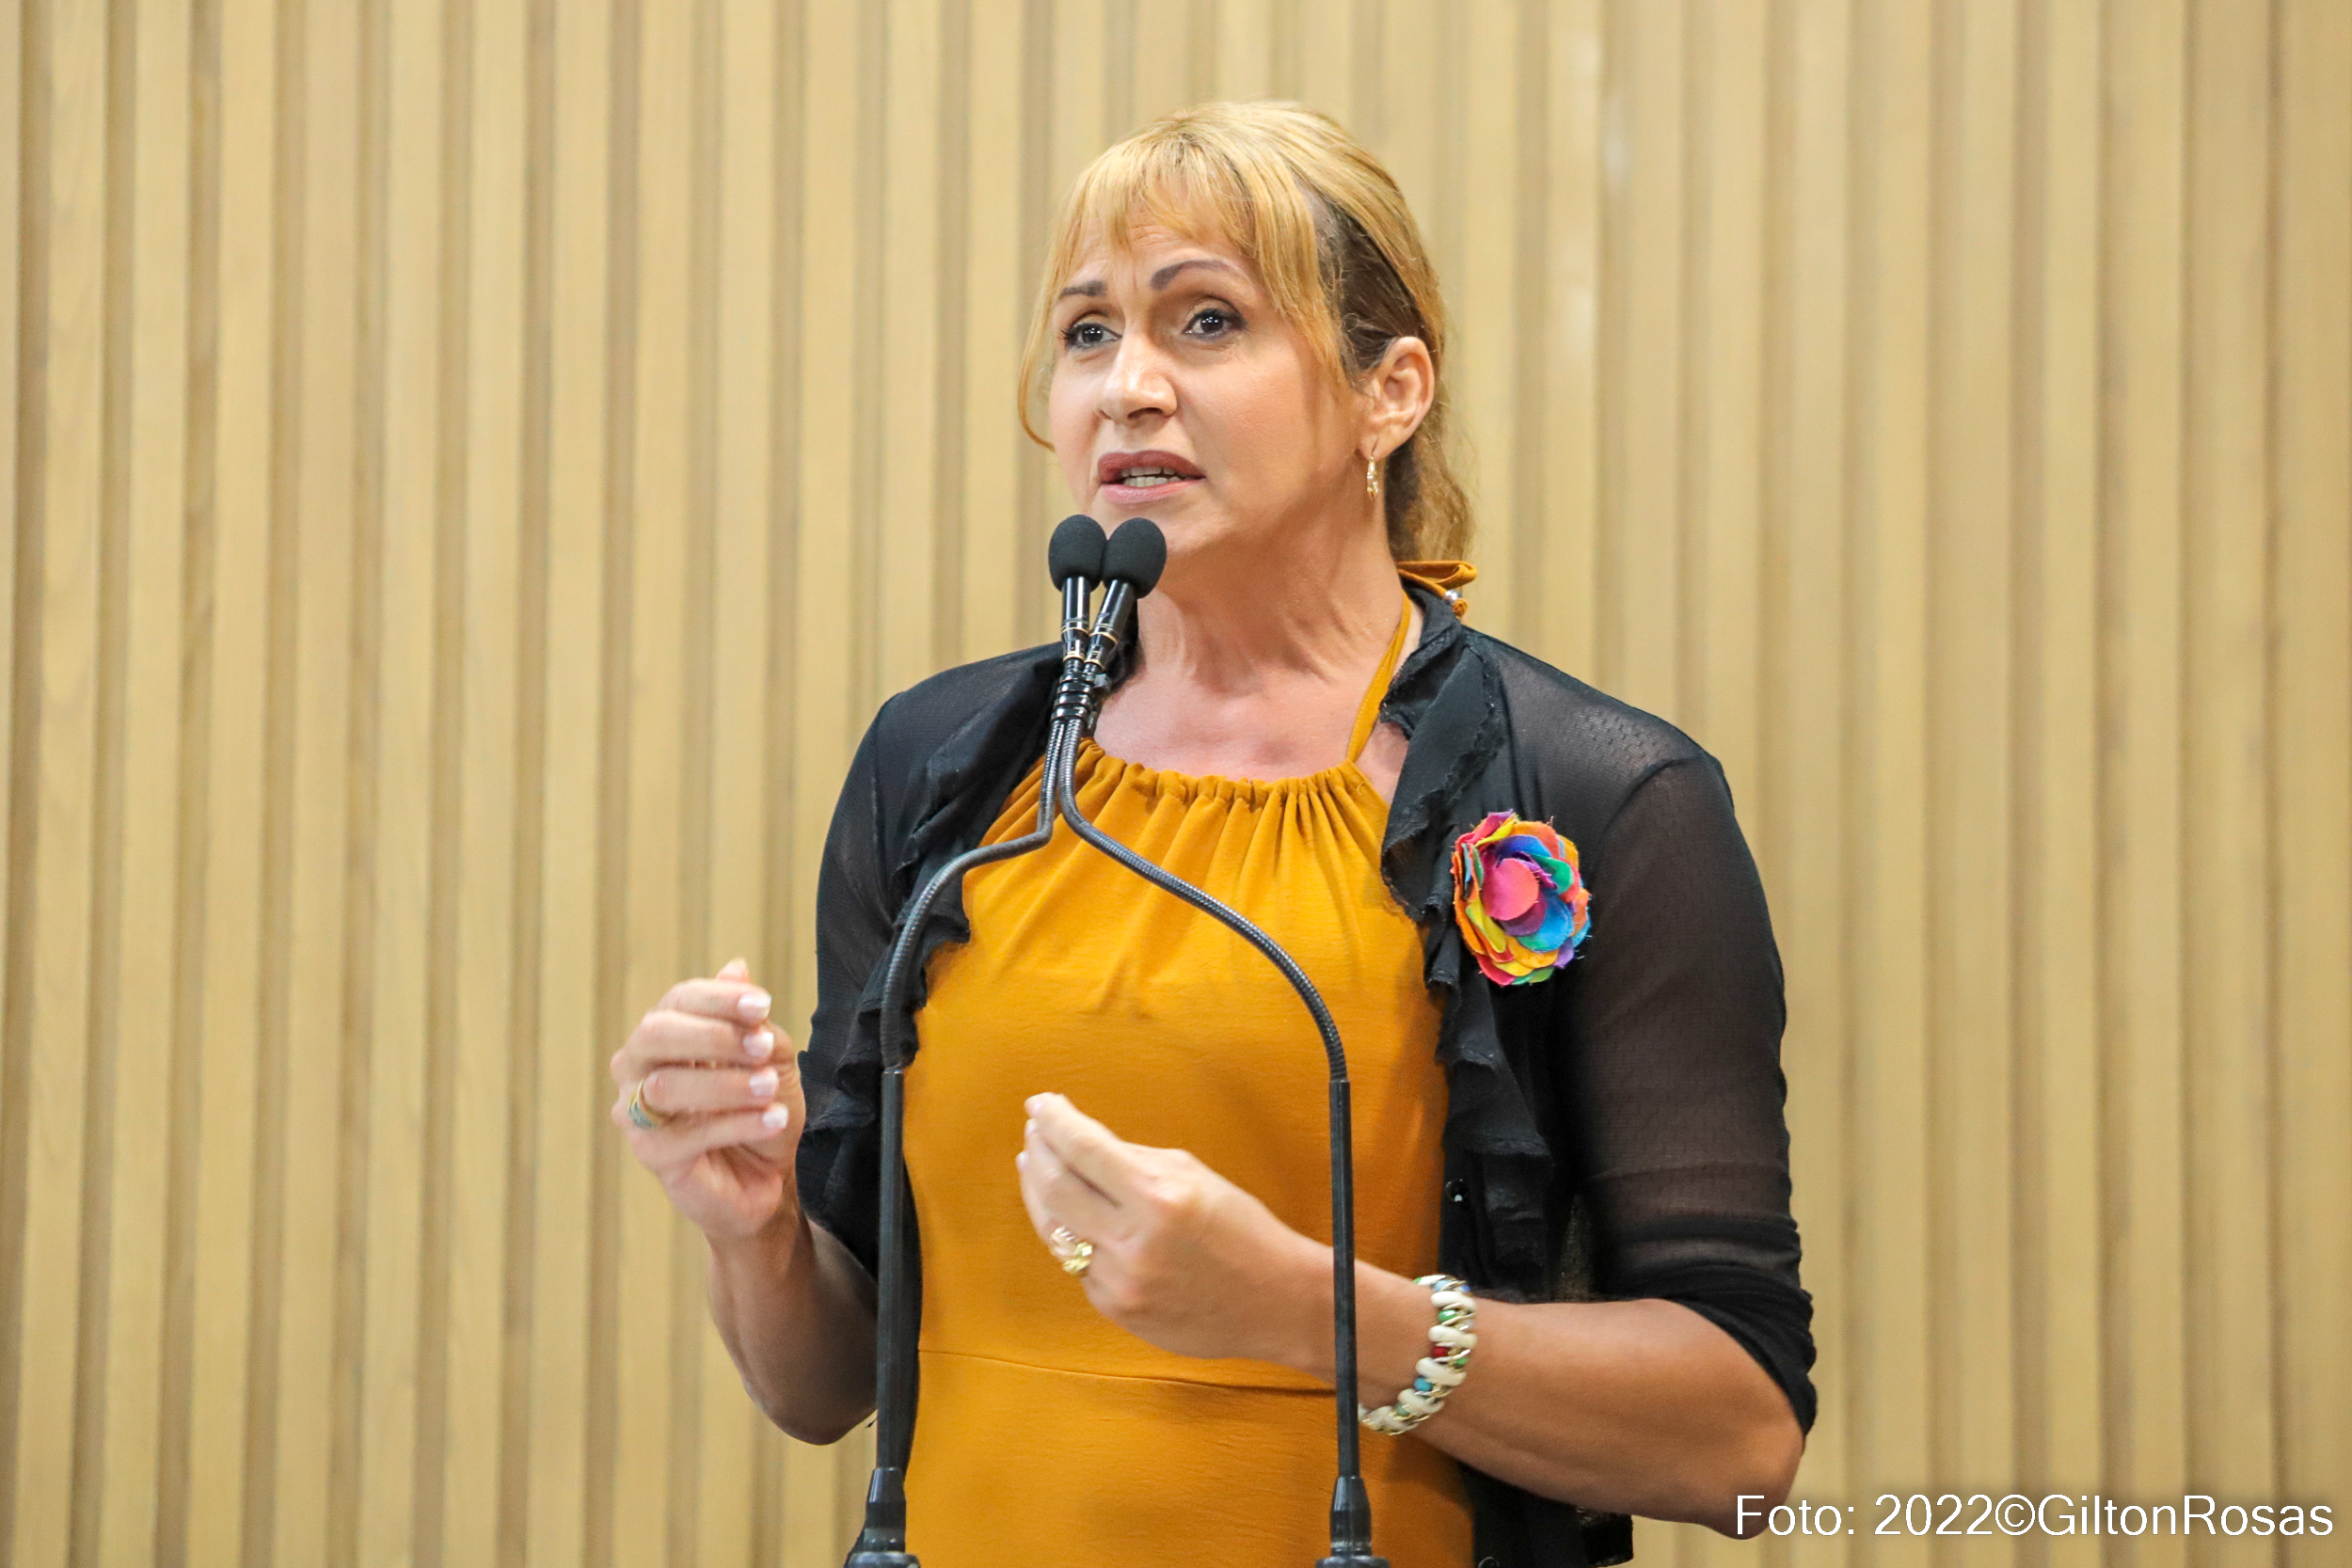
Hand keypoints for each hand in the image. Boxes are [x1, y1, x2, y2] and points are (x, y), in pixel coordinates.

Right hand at [609, 958, 803, 1242]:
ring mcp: (636, 1113)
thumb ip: (751, 1021)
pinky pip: (686, 1134)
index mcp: (665, 1033)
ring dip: (726, 1085)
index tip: (763, 1005)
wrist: (770, 1174)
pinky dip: (736, 1123)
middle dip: (714, 1036)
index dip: (719, 998)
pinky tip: (772, 1119)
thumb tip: (736, 967)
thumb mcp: (769, 1057)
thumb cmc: (761, 1106)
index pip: (678, 1000)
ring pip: (665, 1087)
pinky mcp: (651, 1155)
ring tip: (769, 1090)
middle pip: (655, 1034)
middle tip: (764, 1047)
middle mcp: (638, 1067)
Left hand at [1013, 1092, 1324, 1365]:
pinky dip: (1069, 1233)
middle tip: (1035, 1131)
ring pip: (1054, 1230)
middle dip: (1038, 1151)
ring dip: (1038, 1192)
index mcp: (1160, 1197)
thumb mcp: (1194, 1175)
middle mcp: (1134, 1241)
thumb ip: (1133, 1159)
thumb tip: (1079, 1140)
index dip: (1054, 1121)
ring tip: (1035, 1165)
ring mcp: (1120, 1282)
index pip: (1084, 1148)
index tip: (1040, 1103)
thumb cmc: (1242, 1230)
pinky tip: (1068, 1214)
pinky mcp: (1115, 1309)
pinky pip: (1077, 1264)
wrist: (1275, 1302)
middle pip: (1055, 1187)